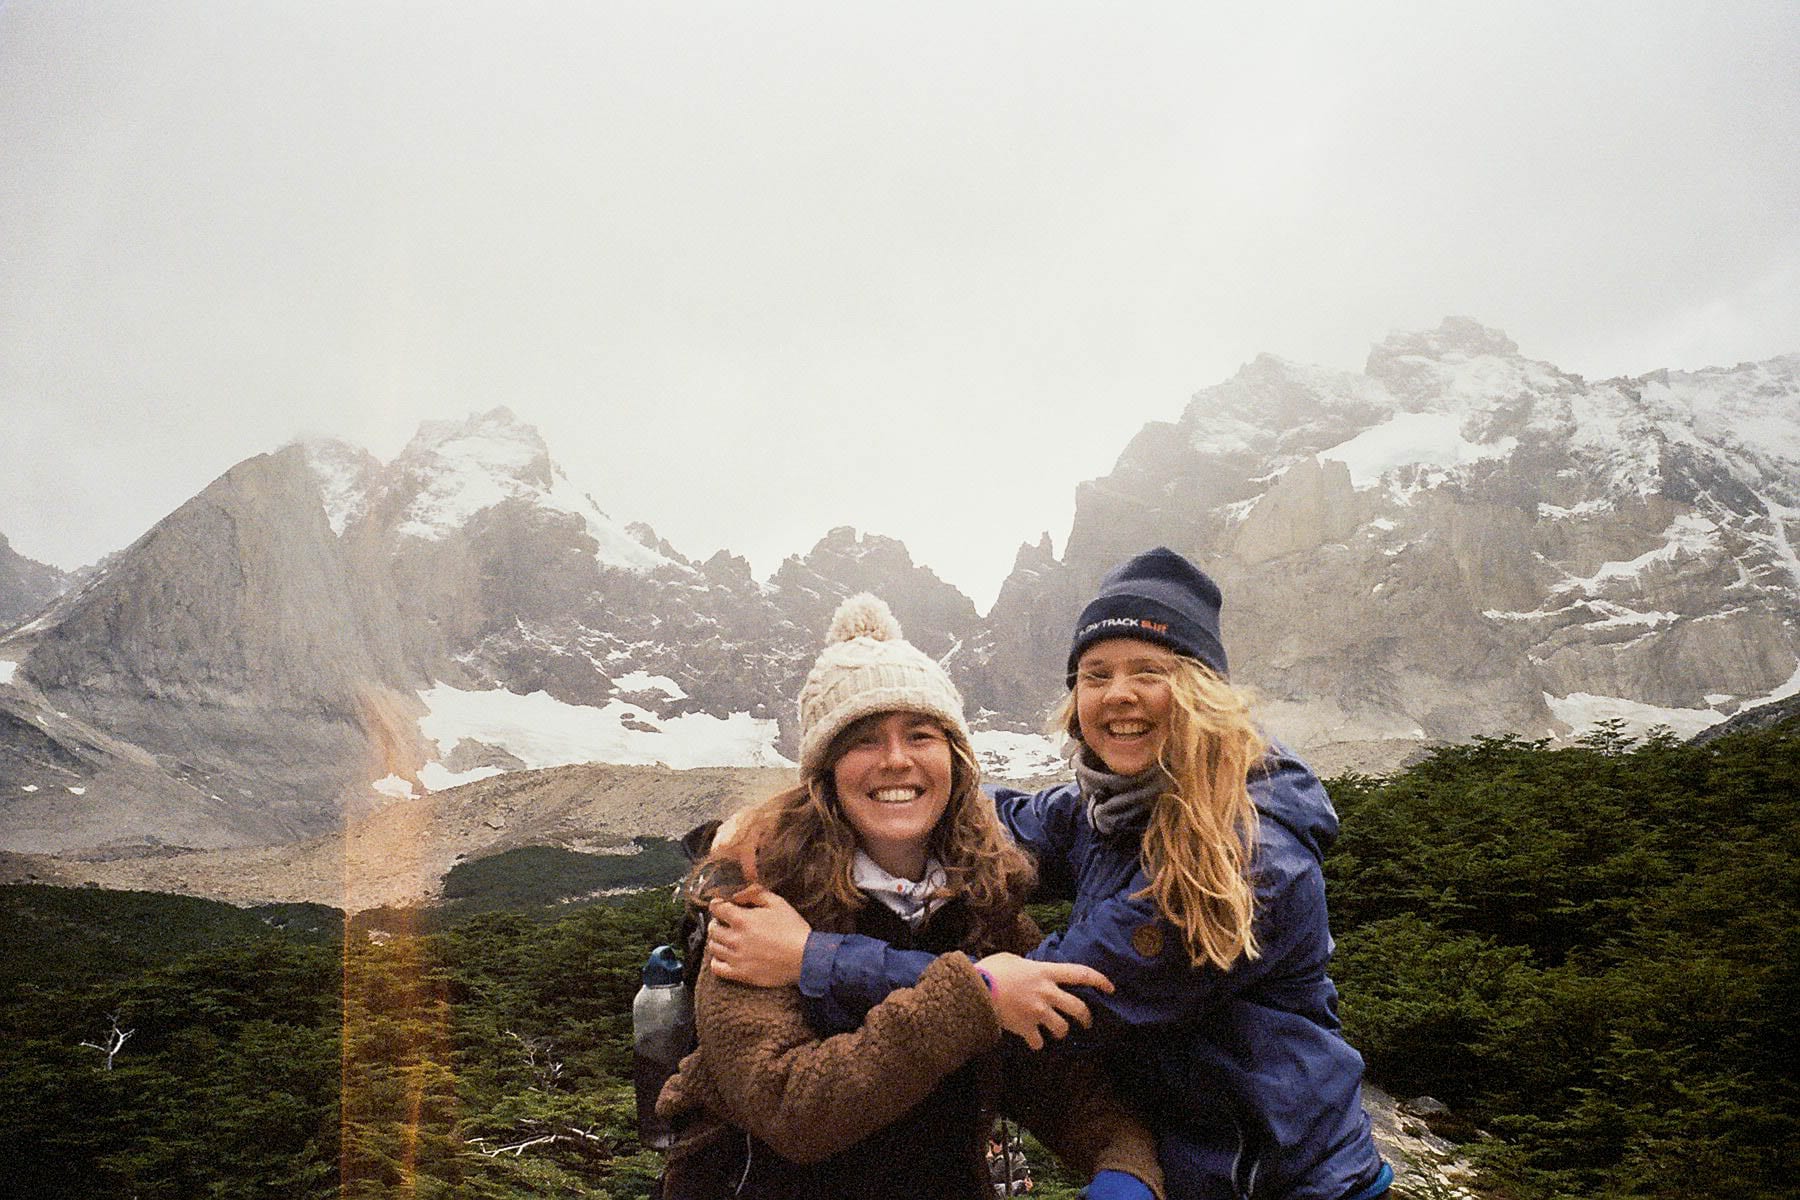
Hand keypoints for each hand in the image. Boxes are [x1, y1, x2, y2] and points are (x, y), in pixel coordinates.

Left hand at [706, 885, 810, 986]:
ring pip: (713, 947)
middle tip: (725, 922)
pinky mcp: (741, 974)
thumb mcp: (777, 902)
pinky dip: (716, 961)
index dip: (717, 905)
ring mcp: (736, 958)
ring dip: (717, 940)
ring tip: (726, 938)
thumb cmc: (793, 929)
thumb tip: (738, 893)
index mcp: (743, 920)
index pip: (716, 909)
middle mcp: (735, 939)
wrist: (805, 957)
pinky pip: (717, 968)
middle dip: (716, 922)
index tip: (720, 905)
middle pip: (712, 929)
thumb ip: (755, 893)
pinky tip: (725, 956)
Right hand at [974, 953, 1112, 1049]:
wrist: (975, 990)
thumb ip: (1029, 967)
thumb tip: (1032, 970)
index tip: (1111, 988)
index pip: (1081, 974)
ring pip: (1062, 1028)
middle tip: (1086, 1022)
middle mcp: (1047, 992)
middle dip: (1086, 1018)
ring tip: (1056, 1032)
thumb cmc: (992, 970)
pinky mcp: (1026, 1028)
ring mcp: (1038, 1012)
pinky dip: (1037, 1043)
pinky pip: (1039, 1042)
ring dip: (1061, 1032)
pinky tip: (1032, 1040)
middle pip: (1079, 1008)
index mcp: (1045, 972)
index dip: (1100, 980)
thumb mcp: (1013, 959)